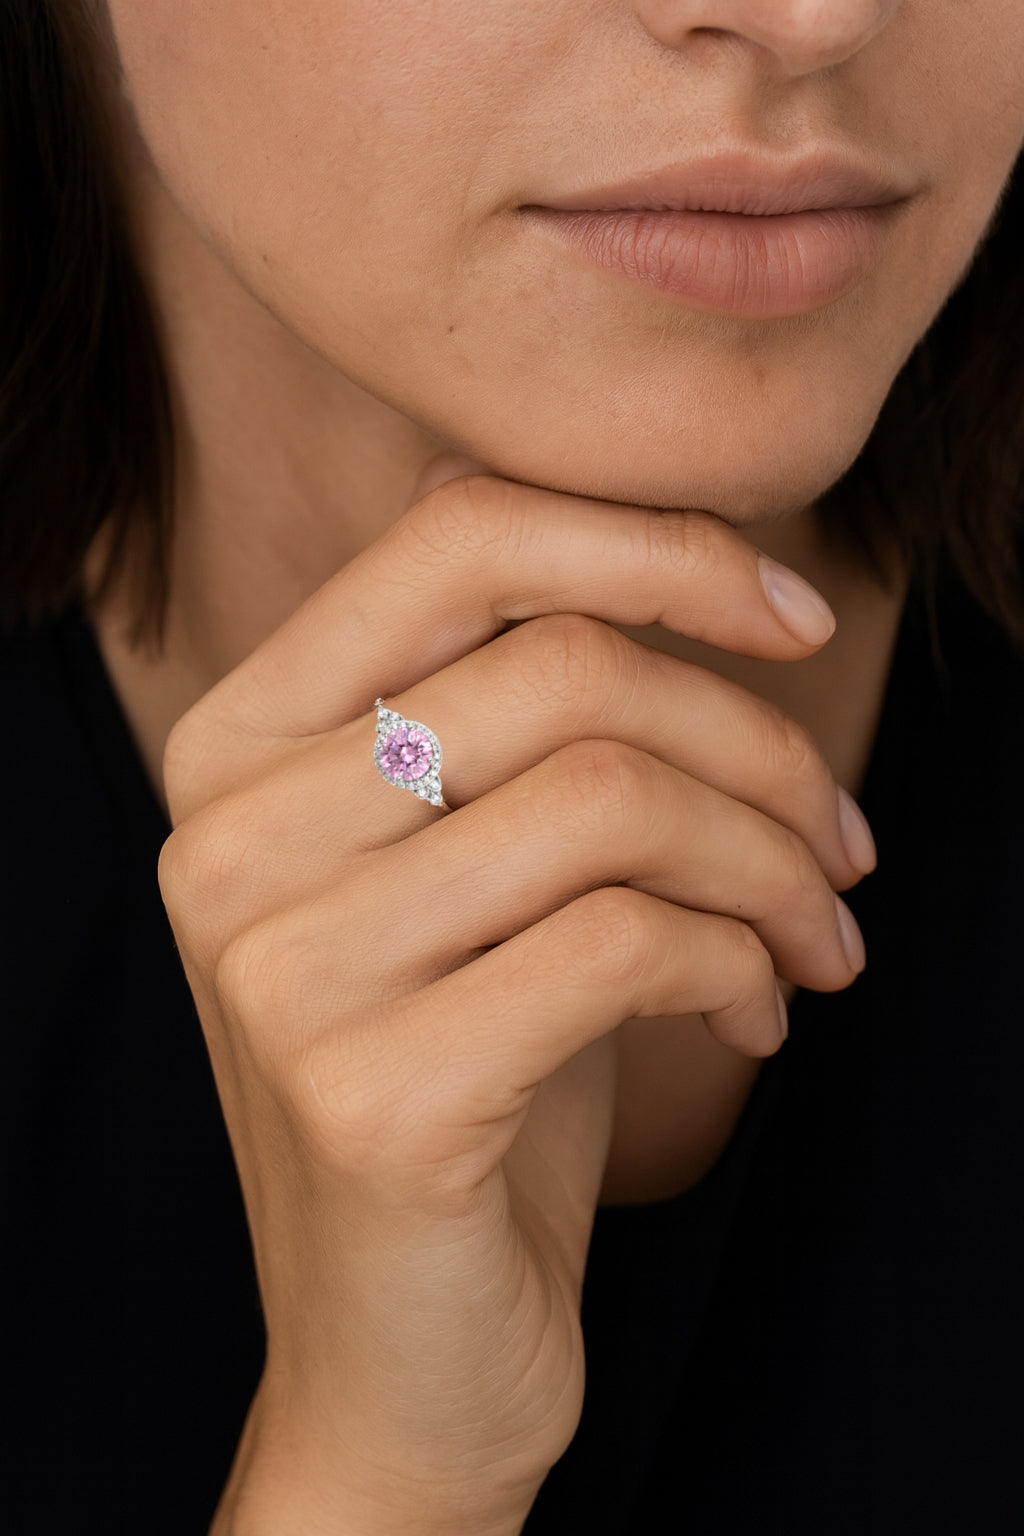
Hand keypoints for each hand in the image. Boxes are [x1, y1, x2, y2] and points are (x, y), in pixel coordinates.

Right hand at [159, 470, 867, 1533]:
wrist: (399, 1349)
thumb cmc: (467, 1072)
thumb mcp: (477, 864)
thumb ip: (510, 698)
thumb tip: (659, 541)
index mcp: (240, 743)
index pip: (456, 538)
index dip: (659, 546)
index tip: (793, 619)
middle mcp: (228, 836)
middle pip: (565, 669)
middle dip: (757, 744)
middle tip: (839, 842)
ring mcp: (283, 966)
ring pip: (610, 799)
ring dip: (770, 865)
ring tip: (817, 937)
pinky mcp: (369, 1094)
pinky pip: (627, 943)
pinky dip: (739, 964)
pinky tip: (756, 1020)